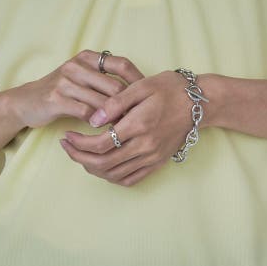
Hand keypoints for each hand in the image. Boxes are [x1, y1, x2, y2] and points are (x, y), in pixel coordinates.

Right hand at [11, 50, 144, 128]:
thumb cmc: (61, 93)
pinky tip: (103, 132)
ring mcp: (66, 81)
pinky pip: (87, 113)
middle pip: (116, 86)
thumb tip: (139, 96)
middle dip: (130, 107)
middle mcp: (77, 65)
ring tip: (125, 130)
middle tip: (140, 122)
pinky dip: (98, 125)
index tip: (150, 100)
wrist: (26, 102)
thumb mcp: (83, 79)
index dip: (139, 82)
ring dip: (116, 119)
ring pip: (103, 102)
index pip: (123, 64)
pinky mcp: (57, 98)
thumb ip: (106, 82)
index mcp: (88, 57)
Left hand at [58, 70, 192, 186]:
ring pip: (114, 174)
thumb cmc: (170, 89)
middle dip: (79, 157)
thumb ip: (115, 103)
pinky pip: (130, 179)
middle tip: (66, 147)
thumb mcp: (141, 86)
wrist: (200, 103)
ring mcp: (152, 157)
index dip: (79, 143)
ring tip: (80, 155)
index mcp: (139, 125)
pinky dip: (112, 177)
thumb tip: (93, 120)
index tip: (67, 135)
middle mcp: (146, 146)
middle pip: (104, 163)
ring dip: (92, 168)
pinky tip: (102, 166)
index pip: (101, 144)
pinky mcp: (157, 162)